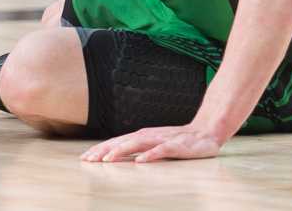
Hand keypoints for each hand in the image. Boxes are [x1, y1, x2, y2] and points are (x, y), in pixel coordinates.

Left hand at [80, 125, 223, 162]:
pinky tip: (140, 161)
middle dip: (103, 151)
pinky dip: (150, 155)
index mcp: (141, 136)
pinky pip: (162, 151)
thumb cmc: (178, 140)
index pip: (116, 142)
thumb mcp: (154, 143)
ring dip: (121, 151)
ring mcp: (162, 140)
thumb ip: (137, 148)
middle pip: (122, 142)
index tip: (84, 158)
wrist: (206, 131)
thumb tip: (115, 156)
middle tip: (88, 160)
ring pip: (138, 144)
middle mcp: (148, 135)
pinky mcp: (177, 146)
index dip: (100, 149)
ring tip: (107, 160)